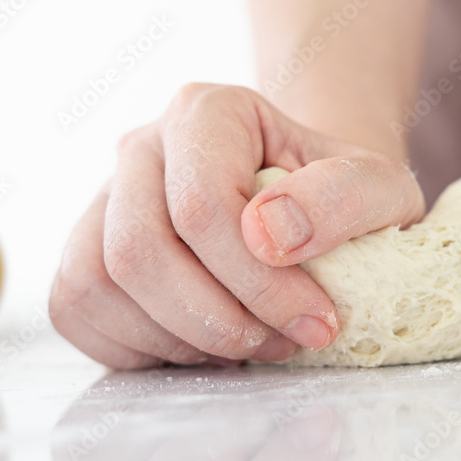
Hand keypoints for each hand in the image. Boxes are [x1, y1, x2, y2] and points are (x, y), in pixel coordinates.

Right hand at [49, 84, 423, 367]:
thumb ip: (344, 197)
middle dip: (217, 319)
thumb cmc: (342, 200)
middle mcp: (141, 147)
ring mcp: (102, 199)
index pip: (202, 204)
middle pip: (139, 251)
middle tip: (283, 343)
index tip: (318, 320)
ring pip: (97, 284)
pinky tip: (204, 343)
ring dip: (181, 338)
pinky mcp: (84, 251)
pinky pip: (78, 311)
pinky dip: (141, 348)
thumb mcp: (381, 189)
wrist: (306, 209)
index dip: (259, 282)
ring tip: (249, 342)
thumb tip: (267, 231)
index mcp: (206, 112)